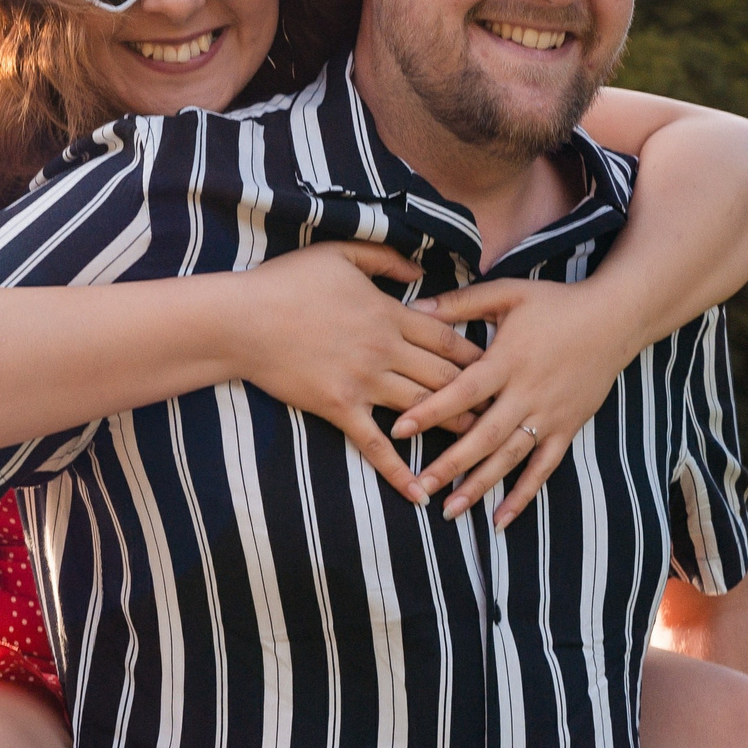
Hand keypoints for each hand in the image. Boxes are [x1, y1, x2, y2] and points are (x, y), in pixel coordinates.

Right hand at [235, 242, 482, 501]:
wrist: (242, 320)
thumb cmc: (287, 283)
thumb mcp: (340, 254)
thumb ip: (386, 261)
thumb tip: (421, 272)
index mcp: (389, 314)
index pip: (447, 337)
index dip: (476, 354)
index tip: (500, 366)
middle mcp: (385, 350)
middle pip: (445, 375)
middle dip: (478, 393)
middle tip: (506, 409)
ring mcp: (364, 382)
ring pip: (423, 408)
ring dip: (454, 427)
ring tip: (482, 445)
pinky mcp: (339, 408)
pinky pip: (375, 445)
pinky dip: (398, 472)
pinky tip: (419, 494)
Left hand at [394, 279, 643, 525]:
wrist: (615, 318)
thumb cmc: (556, 304)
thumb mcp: (507, 293)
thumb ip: (460, 303)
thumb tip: (416, 307)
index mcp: (508, 361)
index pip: (463, 392)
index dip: (431, 411)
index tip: (400, 430)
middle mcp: (527, 393)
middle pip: (484, 435)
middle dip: (451, 463)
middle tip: (421, 486)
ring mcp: (549, 415)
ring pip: (510, 458)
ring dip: (480, 486)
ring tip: (451, 510)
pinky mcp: (566, 429)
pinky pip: (543, 468)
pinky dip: (523, 495)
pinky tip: (500, 519)